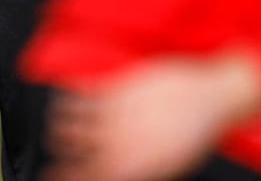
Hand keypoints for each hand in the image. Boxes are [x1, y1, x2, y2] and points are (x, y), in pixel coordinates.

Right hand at [46, 51, 260, 180]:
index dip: (59, 176)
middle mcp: (114, 143)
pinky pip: (79, 94)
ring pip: (65, 119)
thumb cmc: (192, 137)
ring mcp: (113, 114)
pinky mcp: (117, 89)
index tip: (49, 175)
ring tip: (62, 119)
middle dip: (58, 145)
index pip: (80, 176)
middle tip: (59, 143)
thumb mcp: (164, 167)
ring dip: (59, 120)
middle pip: (65, 146)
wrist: (210, 99)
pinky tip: (69, 95)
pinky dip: (67, 95)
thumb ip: (134, 171)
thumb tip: (109, 170)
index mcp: (127, 168)